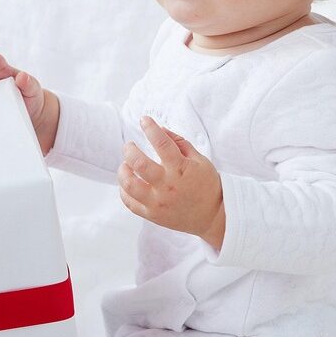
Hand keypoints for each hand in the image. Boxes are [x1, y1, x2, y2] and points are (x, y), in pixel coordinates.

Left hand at [118, 115, 225, 250]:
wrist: (212, 217)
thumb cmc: (206, 185)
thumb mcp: (200, 160)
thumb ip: (179, 143)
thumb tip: (160, 129)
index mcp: (180, 169)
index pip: (161, 143)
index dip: (150, 128)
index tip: (144, 120)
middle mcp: (167, 185)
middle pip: (138, 163)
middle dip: (129, 150)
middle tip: (129, 146)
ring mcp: (158, 202)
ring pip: (129, 184)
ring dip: (123, 170)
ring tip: (125, 165)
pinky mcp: (152, 215)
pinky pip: (129, 202)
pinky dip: (123, 190)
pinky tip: (127, 182)